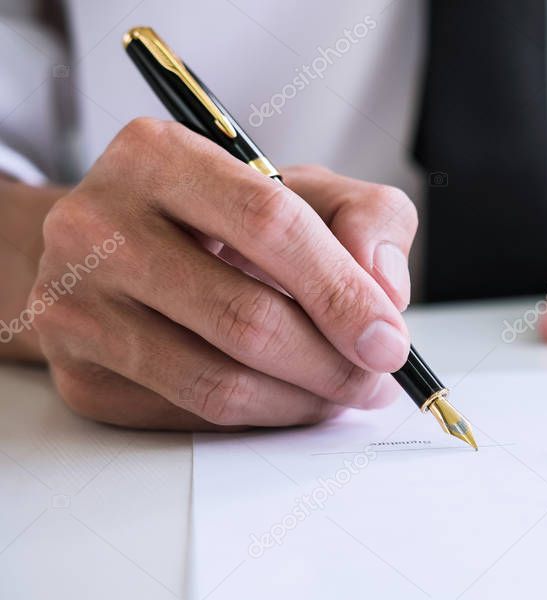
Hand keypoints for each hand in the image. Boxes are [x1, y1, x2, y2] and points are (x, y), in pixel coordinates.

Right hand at [30, 118, 415, 428]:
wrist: (112, 253)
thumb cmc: (221, 219)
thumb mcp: (302, 189)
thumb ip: (366, 216)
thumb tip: (386, 290)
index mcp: (158, 156)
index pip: (269, 225)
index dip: (341, 291)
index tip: (390, 341)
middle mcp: (99, 227)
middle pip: (245, 318)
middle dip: (332, 363)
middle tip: (377, 378)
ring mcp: (77, 306)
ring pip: (219, 382)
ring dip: (303, 401)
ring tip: (342, 390)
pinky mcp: (82, 375)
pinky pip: (192, 416)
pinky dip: (260, 417)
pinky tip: (289, 397)